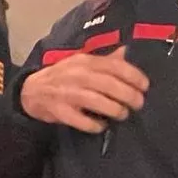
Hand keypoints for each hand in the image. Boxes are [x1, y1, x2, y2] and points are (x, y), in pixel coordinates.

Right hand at [21, 45, 148, 133]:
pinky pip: (83, 121)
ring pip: (98, 102)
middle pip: (109, 85)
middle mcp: (77, 75)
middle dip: (129, 96)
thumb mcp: (82, 63)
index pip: (114, 66)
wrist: (32, 90)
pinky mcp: (61, 111)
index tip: (145, 86)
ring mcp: (68, 94)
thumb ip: (105, 60)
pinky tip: (102, 125)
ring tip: (123, 114)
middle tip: (138, 104)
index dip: (133, 76)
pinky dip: (96, 125)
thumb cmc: (63, 76)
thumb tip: (127, 52)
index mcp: (85, 61)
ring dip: (116, 110)